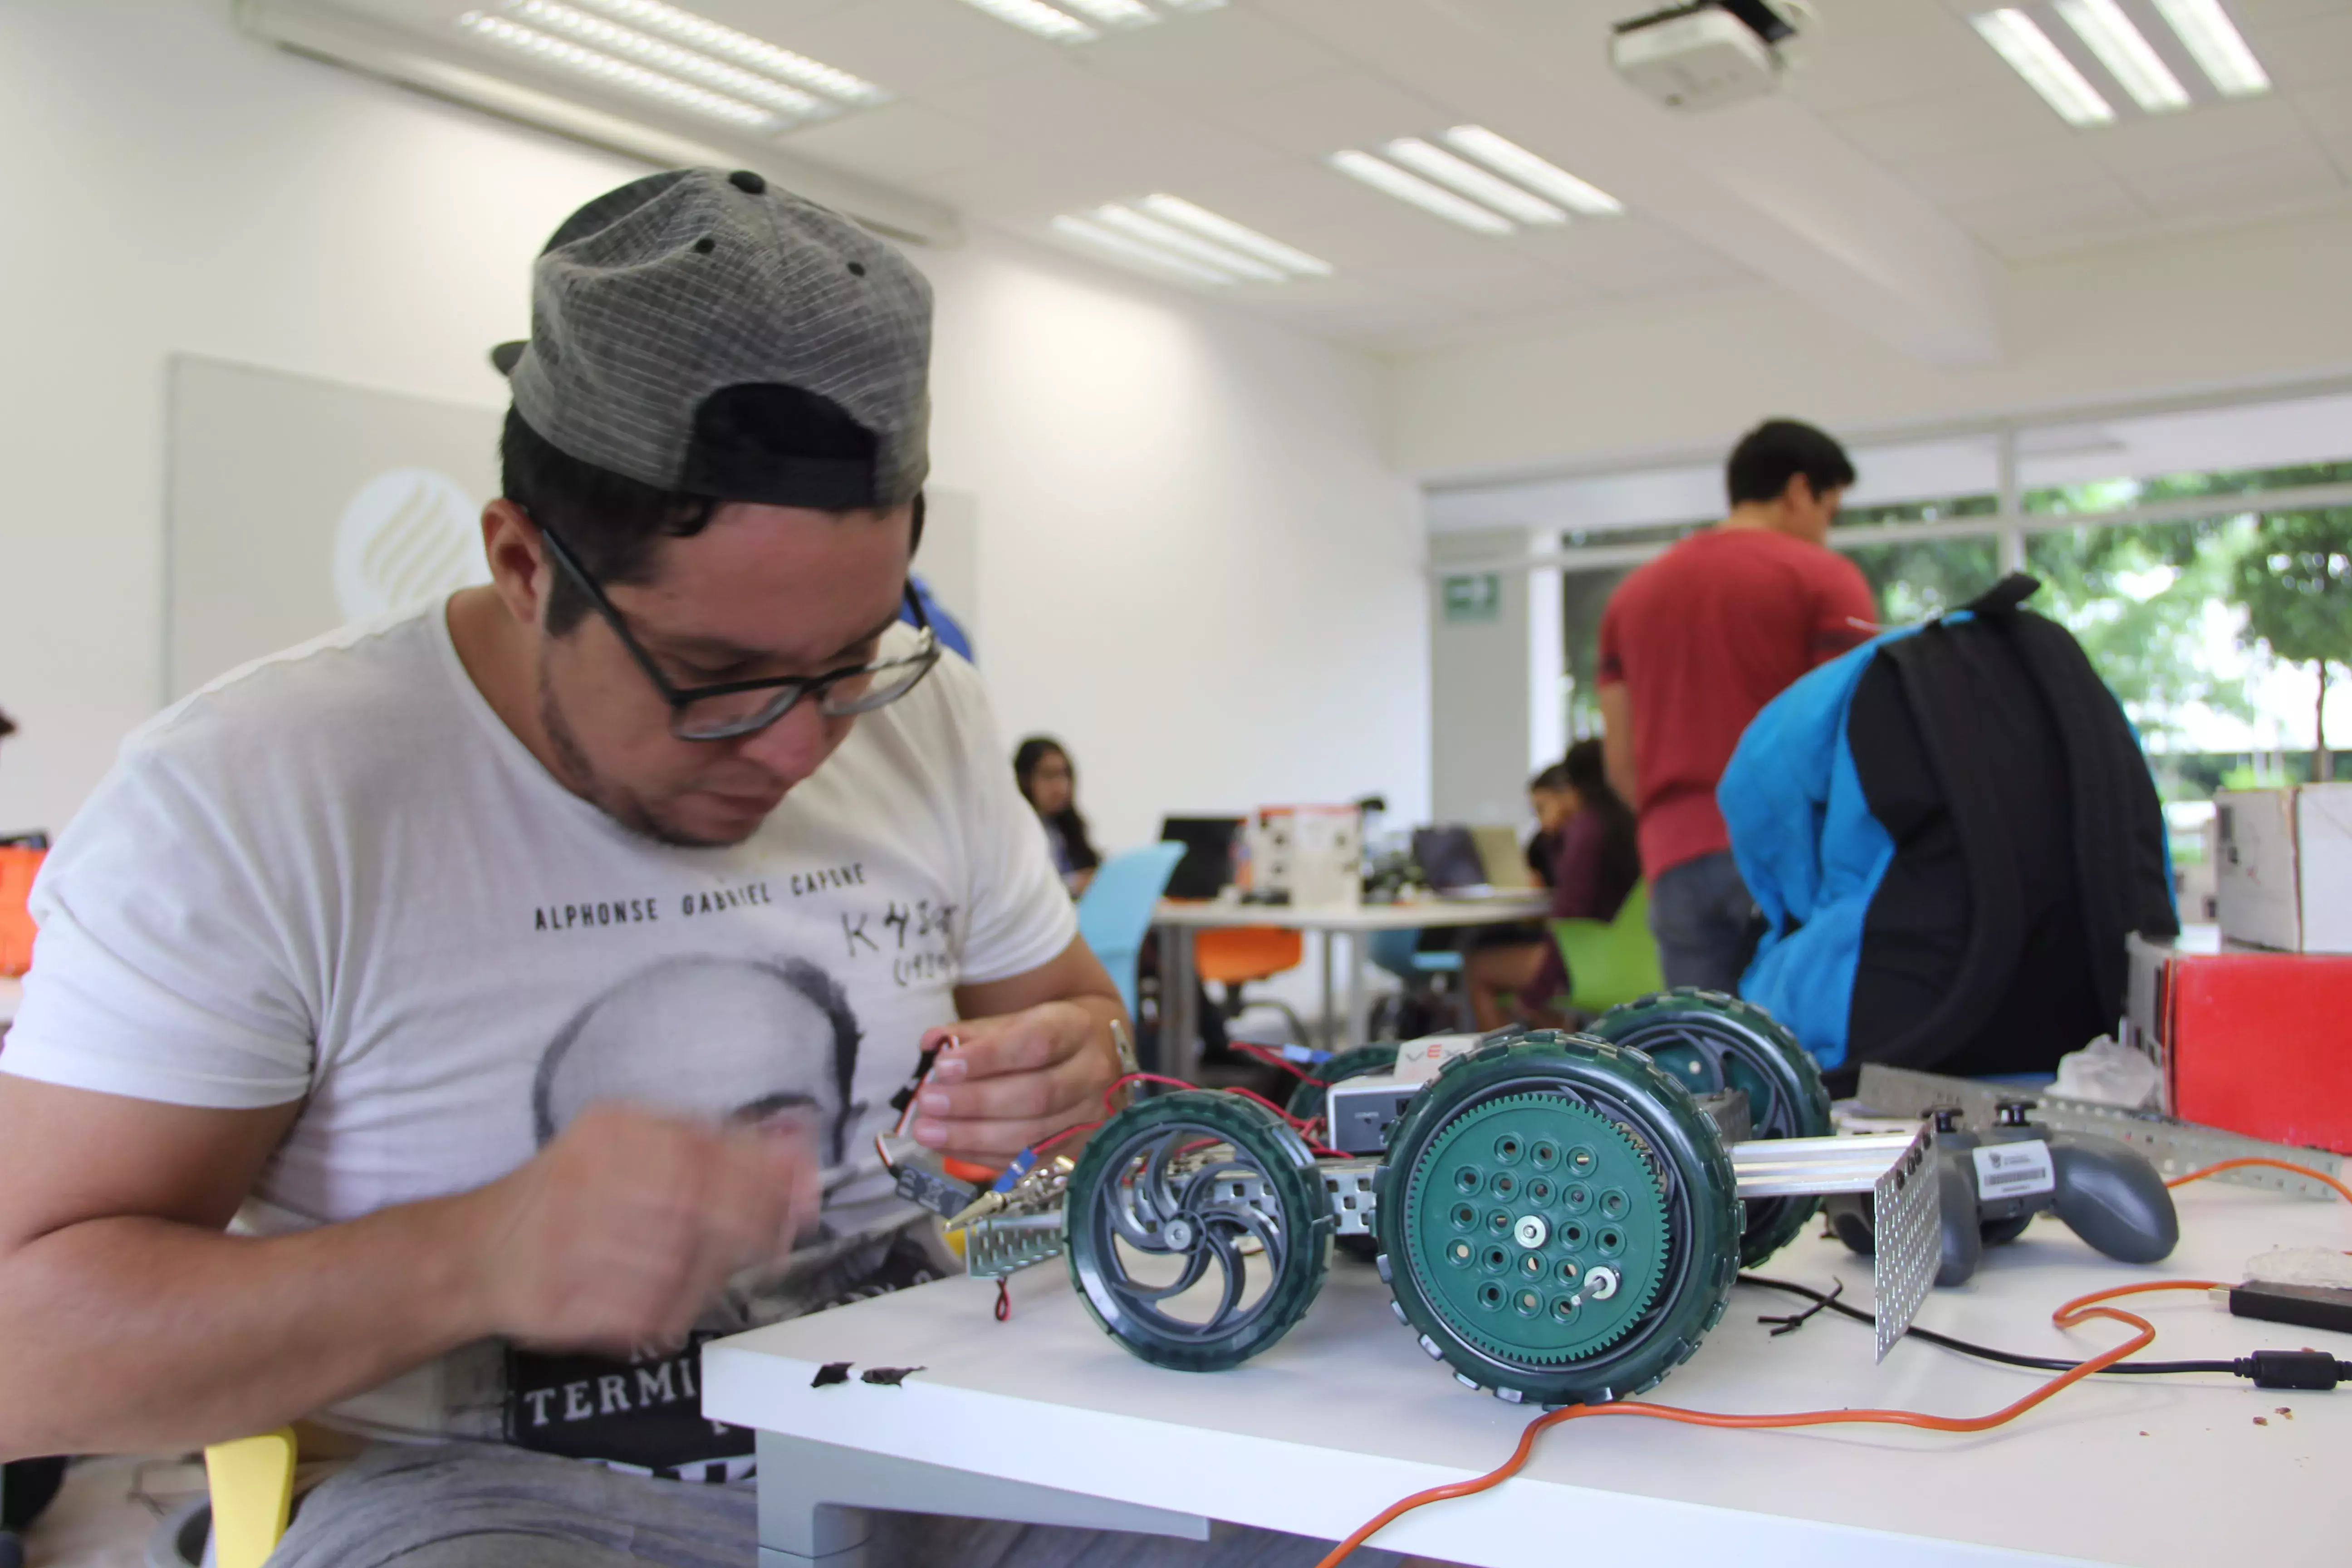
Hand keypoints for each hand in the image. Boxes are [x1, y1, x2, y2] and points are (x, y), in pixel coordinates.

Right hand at [460, 1104, 819, 1352]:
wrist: (476, 1252)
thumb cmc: (572, 1193)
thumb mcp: (634, 1143)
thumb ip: (714, 1144)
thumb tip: (798, 1151)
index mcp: (613, 1130)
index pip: (707, 1149)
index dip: (766, 1175)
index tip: (805, 1192)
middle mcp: (587, 1178)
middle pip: (699, 1207)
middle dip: (751, 1226)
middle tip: (775, 1241)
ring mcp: (569, 1243)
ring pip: (679, 1265)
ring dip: (711, 1273)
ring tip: (709, 1269)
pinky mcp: (560, 1302)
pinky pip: (645, 1312)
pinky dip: (673, 1310)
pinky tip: (670, 1300)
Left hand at [910, 1001, 1117, 1161]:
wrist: (1090, 1055)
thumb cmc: (1041, 1035)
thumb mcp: (1012, 1020)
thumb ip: (972, 1032)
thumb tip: (930, 1043)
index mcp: (1078, 1029)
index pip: (1036, 1043)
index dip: (988, 1058)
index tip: (943, 1067)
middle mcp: (1092, 1075)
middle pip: (1035, 1096)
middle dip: (975, 1102)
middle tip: (927, 1103)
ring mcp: (1087, 1118)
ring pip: (1030, 1135)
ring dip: (971, 1136)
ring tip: (927, 1130)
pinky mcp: (1073, 1149)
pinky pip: (1024, 1161)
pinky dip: (980, 1156)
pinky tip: (945, 1147)